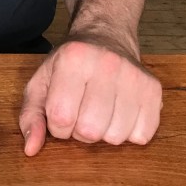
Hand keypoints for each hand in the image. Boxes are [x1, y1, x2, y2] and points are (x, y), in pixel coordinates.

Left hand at [19, 40, 161, 154]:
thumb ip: (31, 115)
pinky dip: (129, 133)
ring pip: (116, 137)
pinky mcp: (154, 89)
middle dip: (80, 130)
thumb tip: (31, 149)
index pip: (61, 118)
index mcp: (74, 58)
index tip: (61, 110)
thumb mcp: (41, 82)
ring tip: (100, 110)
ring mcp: (134, 76)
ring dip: (104, 132)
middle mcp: (107, 64)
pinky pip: (142, 136)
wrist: (106, 36)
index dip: (57, 125)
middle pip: (90, 130)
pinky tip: (120, 112)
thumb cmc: (69, 64)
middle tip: (81, 111)